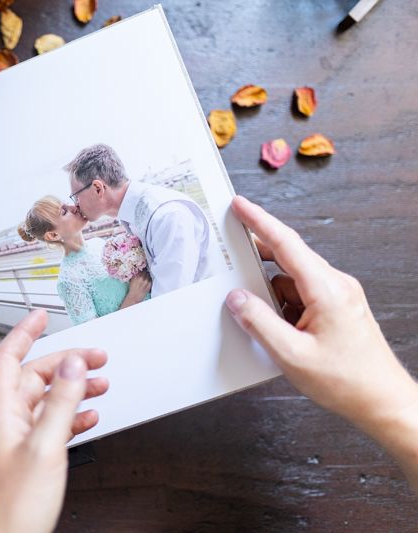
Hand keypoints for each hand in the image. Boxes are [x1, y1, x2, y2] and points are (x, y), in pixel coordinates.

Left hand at [0, 310, 108, 532]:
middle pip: (34, 376)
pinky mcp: (31, 455)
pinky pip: (52, 424)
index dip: (24, 332)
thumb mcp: (44, 446)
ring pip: (47, 400)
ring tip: (100, 383)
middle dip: (65, 362)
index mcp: (2, 411)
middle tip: (95, 356)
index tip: (41, 316)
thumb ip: (60, 402)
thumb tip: (71, 364)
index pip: (8, 357)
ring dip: (72, 388)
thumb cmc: (14, 505)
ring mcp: (19, 438)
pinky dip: (72, 415)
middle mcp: (7, 420)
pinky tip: (89, 416)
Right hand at [127, 271, 151, 300]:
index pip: (142, 269)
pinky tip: (147, 281)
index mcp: (137, 276)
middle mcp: (142, 278)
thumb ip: (135, 274)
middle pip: (146, 272)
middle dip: (145, 272)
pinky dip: (149, 280)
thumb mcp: (131, 280)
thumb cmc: (132, 288)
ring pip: (149, 276)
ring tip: (145, 278)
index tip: (142, 269)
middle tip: (144, 274)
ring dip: (147, 276)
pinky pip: (151, 280)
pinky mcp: (149, 285)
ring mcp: (146, 281)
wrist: (134, 296)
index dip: (143, 269)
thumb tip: (138, 270)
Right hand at [225, 196, 417, 487]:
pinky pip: (300, 295)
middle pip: (288, 257)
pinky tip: (273, 326)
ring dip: (269, 290)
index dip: (259, 221)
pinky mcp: (336, 309)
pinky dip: (282, 304)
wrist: (383, 401)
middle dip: (257, 256)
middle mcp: (335, 286)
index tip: (239, 205)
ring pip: (292, 280)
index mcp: (327, 290)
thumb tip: (237, 299)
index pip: (286, 244)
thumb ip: (259, 323)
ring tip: (253, 312)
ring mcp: (338, 297)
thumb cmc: (347, 381)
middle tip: (231, 254)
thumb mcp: (292, 355)